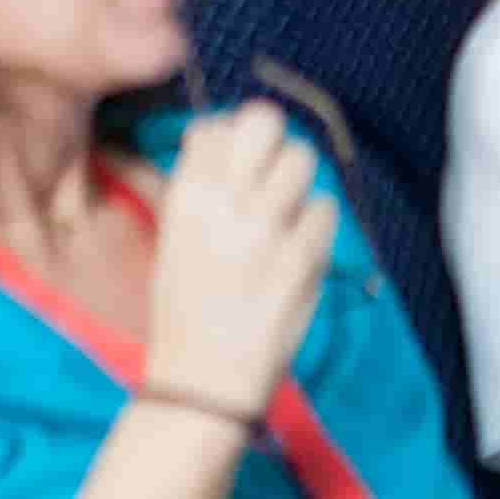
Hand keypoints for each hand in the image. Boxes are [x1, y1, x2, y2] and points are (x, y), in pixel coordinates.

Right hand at [142, 102, 334, 417]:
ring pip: (303, 157)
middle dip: (272, 141)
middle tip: (270, 173)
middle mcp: (225, 203)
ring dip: (298, 181)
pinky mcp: (305, 255)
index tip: (236, 159)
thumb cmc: (187, 305)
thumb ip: (200, 184)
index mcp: (185, 199)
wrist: (204, 377)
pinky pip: (325, 207)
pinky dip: (316, 224)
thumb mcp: (174, 237)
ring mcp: (268, 228)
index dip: (233, 137)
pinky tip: (298, 247)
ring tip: (285, 212)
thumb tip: (220, 131)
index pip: (218, 126)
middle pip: (266, 122)